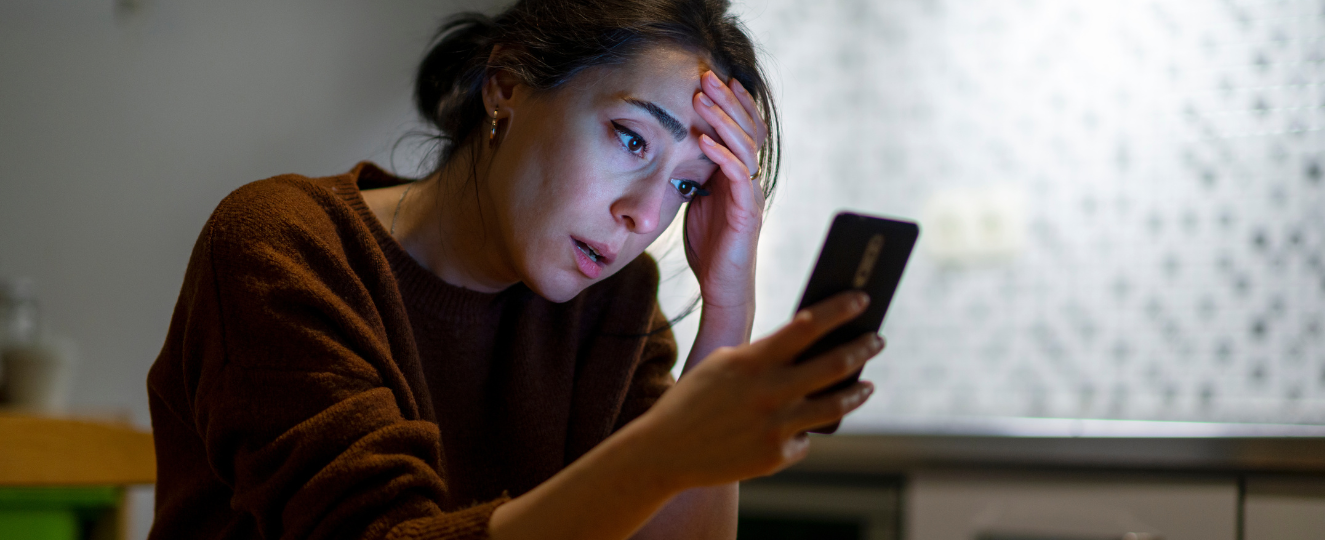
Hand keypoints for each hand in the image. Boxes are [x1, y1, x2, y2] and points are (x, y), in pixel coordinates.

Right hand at [626, 291, 882, 489]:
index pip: (808, 325)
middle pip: (835, 364)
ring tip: (866, 385)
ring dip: (857, 392)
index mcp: (753, 360)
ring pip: (836, 405)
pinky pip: (805, 438)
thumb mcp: (723, 364)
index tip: (863, 298)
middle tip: (878, 339)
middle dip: (863, 347)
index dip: (840, 309)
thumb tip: (812, 347)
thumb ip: (765, 356)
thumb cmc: (696, 399)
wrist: (664, 450)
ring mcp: (776, 426)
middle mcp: (769, 391)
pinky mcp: (776, 456)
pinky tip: (801, 425)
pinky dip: (804, 429)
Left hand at [685, 70, 768, 309]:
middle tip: (706, 76)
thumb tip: (679, 147)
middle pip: (746, 129)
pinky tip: (705, 141)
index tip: (715, 78)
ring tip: (702, 99)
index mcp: (740, 173)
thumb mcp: (698, 199)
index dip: (733, 103)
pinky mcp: (748, 212)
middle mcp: (751, 179)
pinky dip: (721, 156)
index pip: (743, 128)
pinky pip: (738, 177)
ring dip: (722, 121)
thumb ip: (697, 173)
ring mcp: (752, 194)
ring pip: (744, 147)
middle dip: (726, 101)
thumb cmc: (710, 244)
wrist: (721, 285)